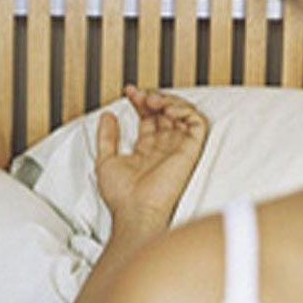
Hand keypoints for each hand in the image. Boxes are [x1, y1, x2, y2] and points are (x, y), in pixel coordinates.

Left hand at [95, 86, 208, 231]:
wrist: (135, 210)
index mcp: (146, 150)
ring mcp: (178, 147)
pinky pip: (197, 123)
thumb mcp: (105, 160)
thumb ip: (107, 137)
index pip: (149, 118)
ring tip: (152, 100)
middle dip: (153, 97)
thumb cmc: (122, 196)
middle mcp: (164, 147)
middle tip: (140, 95)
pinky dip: (185, 109)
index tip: (129, 92)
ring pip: (183, 113)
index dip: (140, 102)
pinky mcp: (190, 150)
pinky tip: (167, 109)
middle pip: (165, 112)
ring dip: (168, 100)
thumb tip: (107, 115)